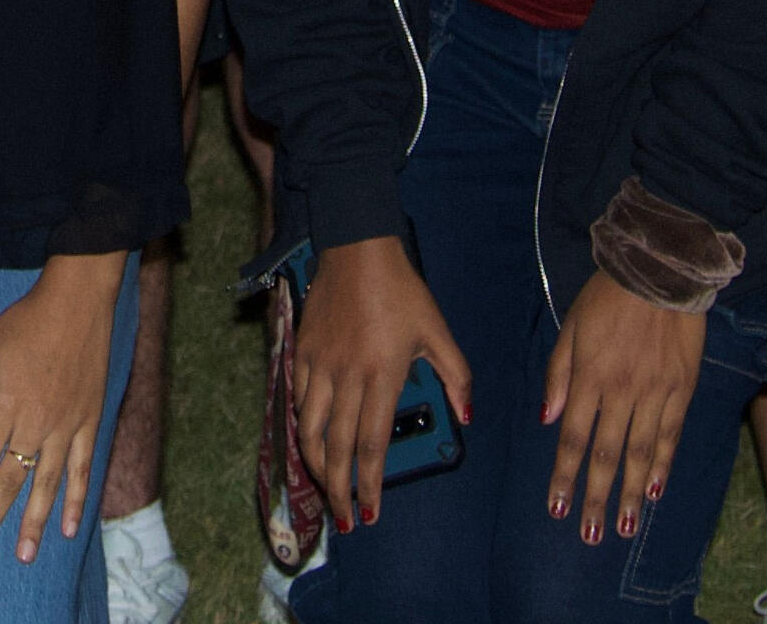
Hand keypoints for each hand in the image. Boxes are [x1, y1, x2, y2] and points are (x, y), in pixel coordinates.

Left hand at [0, 252, 126, 567]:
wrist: (78, 302)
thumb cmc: (26, 321)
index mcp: (5, 405)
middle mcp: (35, 423)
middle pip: (9, 482)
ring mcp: (65, 426)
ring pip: (46, 484)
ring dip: (33, 522)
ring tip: (22, 554)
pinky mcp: (89, 423)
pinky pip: (82, 469)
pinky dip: (76, 500)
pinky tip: (70, 528)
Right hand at [286, 235, 472, 528]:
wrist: (357, 249)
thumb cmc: (402, 290)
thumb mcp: (438, 331)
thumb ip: (457, 376)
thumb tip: (467, 416)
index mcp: (382, 375)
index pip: (372, 445)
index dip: (369, 483)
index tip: (370, 511)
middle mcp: (347, 377)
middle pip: (337, 448)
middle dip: (339, 490)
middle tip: (344, 518)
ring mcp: (320, 365)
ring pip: (310, 430)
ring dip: (316, 466)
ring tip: (325, 488)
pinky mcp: (302, 352)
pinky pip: (298, 400)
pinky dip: (304, 427)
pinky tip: (312, 440)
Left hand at [539, 274, 702, 543]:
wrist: (660, 272)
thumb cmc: (608, 297)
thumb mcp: (570, 326)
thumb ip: (558, 373)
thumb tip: (547, 419)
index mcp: (588, 376)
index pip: (573, 438)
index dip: (565, 476)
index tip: (558, 508)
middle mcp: (621, 391)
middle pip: (606, 455)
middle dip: (596, 498)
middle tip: (590, 535)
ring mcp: (655, 392)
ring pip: (640, 453)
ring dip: (629, 493)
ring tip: (623, 527)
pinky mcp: (682, 390)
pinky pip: (670, 435)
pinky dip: (662, 465)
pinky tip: (654, 490)